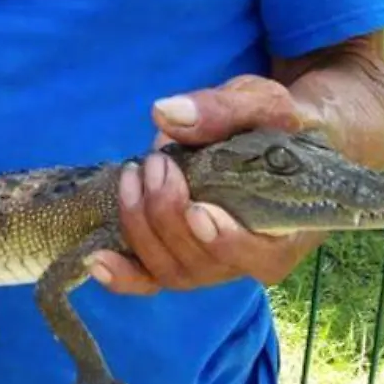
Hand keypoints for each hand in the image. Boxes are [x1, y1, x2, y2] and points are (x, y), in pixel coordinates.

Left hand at [88, 75, 325, 294]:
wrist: (272, 137)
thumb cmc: (277, 125)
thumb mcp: (262, 103)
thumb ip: (224, 109)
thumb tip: (165, 114)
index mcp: (287, 231)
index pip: (260, 255)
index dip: (226, 240)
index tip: (198, 210)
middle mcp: (249, 259)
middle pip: (202, 262)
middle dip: (168, 213)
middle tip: (157, 162)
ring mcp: (210, 265)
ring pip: (169, 270)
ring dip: (141, 225)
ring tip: (133, 175)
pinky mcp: (179, 259)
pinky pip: (149, 281)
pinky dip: (123, 274)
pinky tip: (95, 260)